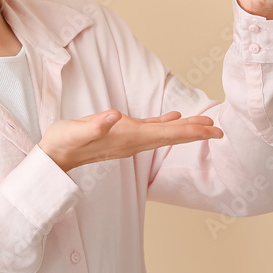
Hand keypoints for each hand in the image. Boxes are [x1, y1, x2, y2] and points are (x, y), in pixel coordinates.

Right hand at [40, 109, 223, 171]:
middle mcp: (132, 142)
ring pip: (164, 134)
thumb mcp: (76, 131)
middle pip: (171, 137)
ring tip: (204, 124)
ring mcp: (128, 140)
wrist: (53, 156)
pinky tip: (173, 118)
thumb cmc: (63, 142)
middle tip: (219, 130)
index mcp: (127, 137)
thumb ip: (95, 125)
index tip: (211, 130)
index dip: (190, 131)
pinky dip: (165, 124)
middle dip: (196, 133)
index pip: (165, 134)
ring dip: (184, 130)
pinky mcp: (121, 135)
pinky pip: (150, 130)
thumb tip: (114, 116)